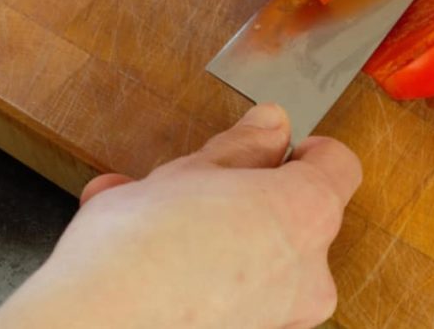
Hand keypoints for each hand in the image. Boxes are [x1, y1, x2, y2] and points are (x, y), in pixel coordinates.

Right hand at [0, 104, 361, 328]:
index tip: (270, 146)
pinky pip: (233, 296)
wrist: (94, 328)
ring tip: (141, 219)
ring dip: (209, 235)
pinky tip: (138, 259)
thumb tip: (274, 124)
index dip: (306, 149)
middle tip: (187, 184)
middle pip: (295, 214)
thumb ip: (242, 145)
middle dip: (242, 196)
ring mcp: (283, 317)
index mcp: (307, 212)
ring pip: (257, 257)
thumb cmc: (141, 251)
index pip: (339, 164)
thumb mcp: (190, 171)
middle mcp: (309, 272)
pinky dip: (197, 277)